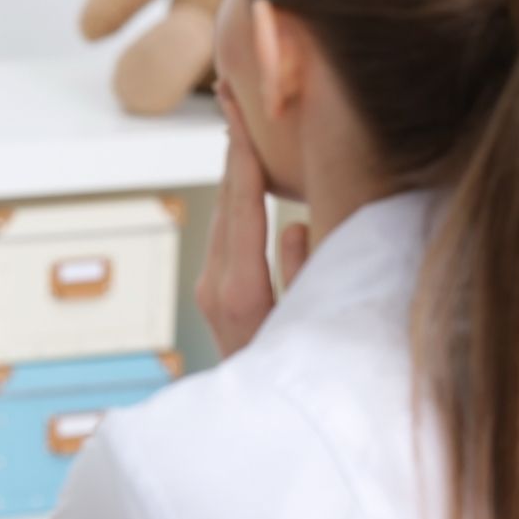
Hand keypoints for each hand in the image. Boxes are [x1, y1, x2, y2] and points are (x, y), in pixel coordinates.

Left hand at [195, 81, 309, 357]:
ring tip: (241, 115)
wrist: (250, 432)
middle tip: (234, 87)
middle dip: (234, 144)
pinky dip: (240, 196)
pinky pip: (230, 231)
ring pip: (226, 213)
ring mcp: (210, 288)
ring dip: (236, 165)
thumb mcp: (308, 326)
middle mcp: (217, 284)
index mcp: (239, 290)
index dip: (243, 152)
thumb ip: (306, 273)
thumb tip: (297, 221)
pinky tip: (249, 168)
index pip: (243, 205)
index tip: (240, 107)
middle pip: (228, 199)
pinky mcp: (214, 293)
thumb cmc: (295, 378)